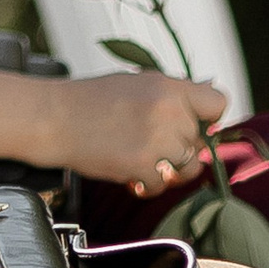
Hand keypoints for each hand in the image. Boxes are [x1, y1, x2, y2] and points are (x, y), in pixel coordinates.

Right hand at [42, 71, 229, 191]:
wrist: (50, 118)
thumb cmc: (88, 100)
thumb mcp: (135, 82)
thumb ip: (174, 93)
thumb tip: (212, 94)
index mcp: (168, 88)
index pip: (218, 103)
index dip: (207, 117)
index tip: (190, 124)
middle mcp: (169, 113)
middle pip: (199, 141)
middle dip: (177, 145)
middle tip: (145, 140)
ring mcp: (157, 141)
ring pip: (187, 166)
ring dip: (167, 168)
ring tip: (139, 158)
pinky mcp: (142, 166)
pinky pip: (161, 185)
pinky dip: (145, 184)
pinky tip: (127, 171)